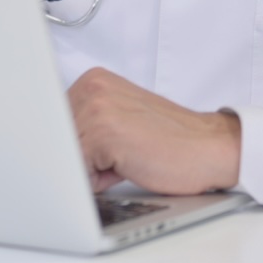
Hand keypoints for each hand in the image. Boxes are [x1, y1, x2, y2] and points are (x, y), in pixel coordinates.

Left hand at [68, 67, 241, 194]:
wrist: (210, 148)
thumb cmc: (171, 142)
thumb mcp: (120, 123)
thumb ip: (86, 129)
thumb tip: (52, 152)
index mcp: (94, 81)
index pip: (52, 121)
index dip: (65, 147)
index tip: (75, 156)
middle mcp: (92, 87)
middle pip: (54, 138)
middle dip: (76, 159)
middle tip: (112, 160)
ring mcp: (96, 107)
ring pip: (63, 155)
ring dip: (87, 171)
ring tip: (122, 162)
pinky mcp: (103, 132)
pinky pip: (77, 170)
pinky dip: (96, 181)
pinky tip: (125, 168)